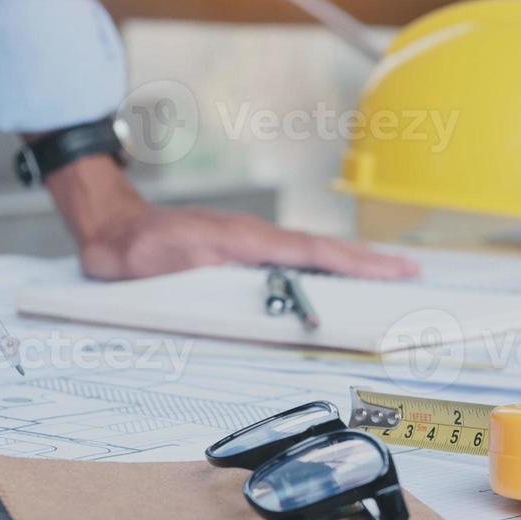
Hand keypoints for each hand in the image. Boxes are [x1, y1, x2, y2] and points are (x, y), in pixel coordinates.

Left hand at [39, 155, 417, 280]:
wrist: (111, 228)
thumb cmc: (134, 250)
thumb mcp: (168, 265)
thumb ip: (206, 276)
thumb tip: (248, 291)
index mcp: (245, 241)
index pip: (312, 252)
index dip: (354, 264)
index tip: (393, 270)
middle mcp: (252, 238)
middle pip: (321, 252)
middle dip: (366, 263)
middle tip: (408, 272)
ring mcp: (246, 242)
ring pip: (307, 254)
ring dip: (346, 264)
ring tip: (384, 275)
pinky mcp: (238, 250)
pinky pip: (288, 258)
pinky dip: (317, 265)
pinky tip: (327, 276)